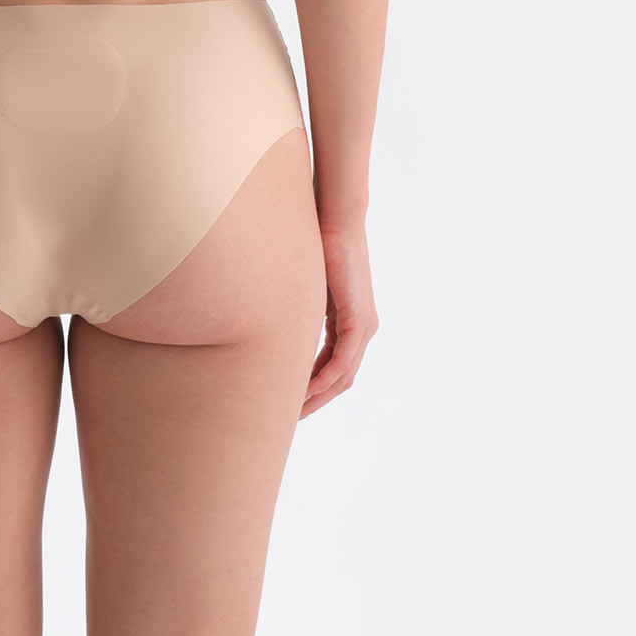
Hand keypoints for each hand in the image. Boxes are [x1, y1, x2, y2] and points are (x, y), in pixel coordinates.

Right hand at [301, 219, 378, 418]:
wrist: (336, 217)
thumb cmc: (317, 241)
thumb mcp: (304, 284)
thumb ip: (297, 306)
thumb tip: (271, 316)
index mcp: (349, 320)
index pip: (333, 365)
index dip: (312, 387)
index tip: (290, 402)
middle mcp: (363, 327)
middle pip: (341, 378)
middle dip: (316, 400)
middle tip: (290, 418)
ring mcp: (364, 325)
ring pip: (343, 375)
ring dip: (319, 396)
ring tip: (294, 412)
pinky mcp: (358, 318)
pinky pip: (343, 360)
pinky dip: (324, 378)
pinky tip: (305, 390)